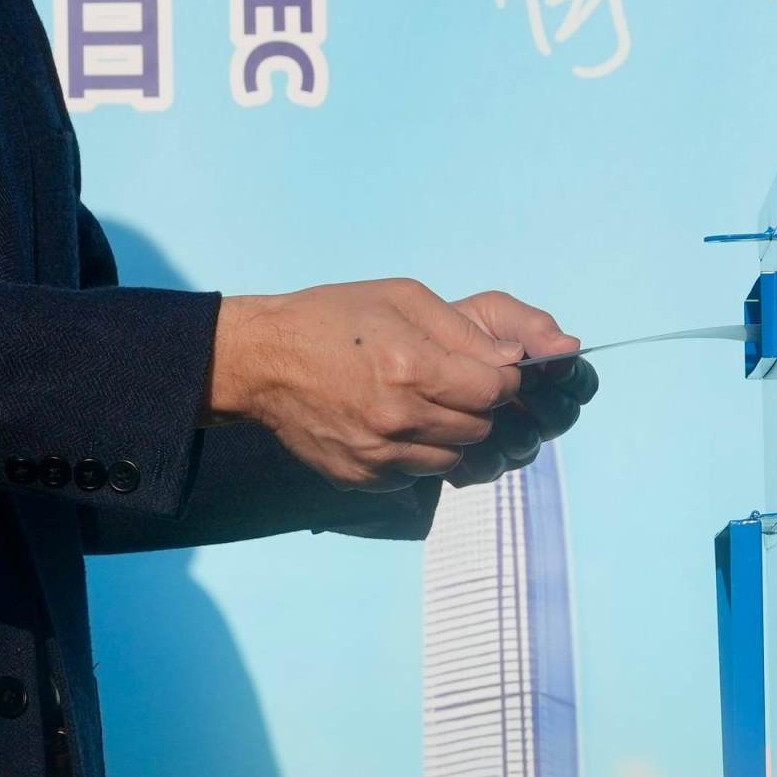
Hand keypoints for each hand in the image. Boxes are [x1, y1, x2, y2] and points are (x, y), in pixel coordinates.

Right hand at [208, 280, 537, 488]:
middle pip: (480, 427)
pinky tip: (391, 426)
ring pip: (452, 458)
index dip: (501, 378)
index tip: (487, 369)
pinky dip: (415, 454)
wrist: (262, 361)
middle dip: (477, 406)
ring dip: (449, 435)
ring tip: (420, 405)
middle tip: (449, 385)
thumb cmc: (333, 319)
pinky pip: (414, 475)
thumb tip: (514, 358)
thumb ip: (463, 331)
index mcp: (413, 368)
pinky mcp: (361, 477)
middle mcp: (399, 418)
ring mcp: (379, 454)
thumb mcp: (402, 299)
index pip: (496, 391)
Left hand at [442, 292, 594, 487]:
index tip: (547, 365)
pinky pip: (490, 465)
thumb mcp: (489, 316)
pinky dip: (473, 444)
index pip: (582, 385)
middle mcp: (533, 412)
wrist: (396, 364)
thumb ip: (530, 326)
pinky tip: (453, 425)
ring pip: (526, 445)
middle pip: (562, 417)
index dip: (571, 376)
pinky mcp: (478, 465)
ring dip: (504, 421)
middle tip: (513, 382)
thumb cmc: (449, 335)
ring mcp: (508, 442)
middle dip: (539, 398)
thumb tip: (570, 346)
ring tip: (477, 400)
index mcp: (544, 374)